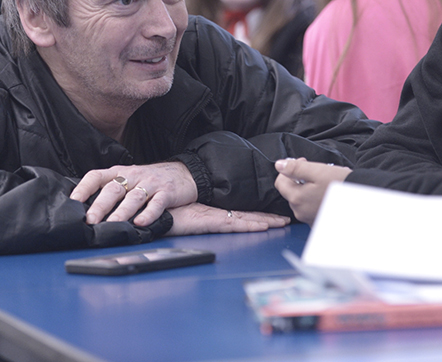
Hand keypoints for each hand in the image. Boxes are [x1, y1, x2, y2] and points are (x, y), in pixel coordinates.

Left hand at [71, 162, 197, 225]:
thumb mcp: (129, 180)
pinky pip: (157, 203)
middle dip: (101, 205)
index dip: (83, 188)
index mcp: (120, 172)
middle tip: (90, 220)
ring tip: (112, 225)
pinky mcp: (167, 192)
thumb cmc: (150, 180)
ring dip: (122, 212)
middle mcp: (133, 176)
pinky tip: (141, 223)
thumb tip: (85, 210)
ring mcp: (150, 184)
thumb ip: (110, 191)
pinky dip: (149, 214)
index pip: (97, 176)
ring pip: (133, 197)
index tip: (73, 202)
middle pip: (113, 189)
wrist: (184, 173)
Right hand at [165, 203, 289, 235]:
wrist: (155, 213)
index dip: (258, 216)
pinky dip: (251, 224)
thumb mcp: (188, 222)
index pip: (242, 215)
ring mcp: (215, 217)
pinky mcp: (211, 221)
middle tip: (286, 218)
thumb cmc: (168, 216)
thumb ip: (199, 224)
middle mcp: (218, 215)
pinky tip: (263, 226)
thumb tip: (206, 227)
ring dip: (266, 220)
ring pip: (247, 219)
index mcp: (214, 215)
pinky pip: (235, 224)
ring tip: (282, 222)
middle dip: (269, 217)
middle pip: (249, 216)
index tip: (273, 218)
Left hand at [273, 158, 349, 224]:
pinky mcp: (318, 222)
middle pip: (291, 191)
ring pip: (301, 199)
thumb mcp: (318, 171)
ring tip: (324, 182)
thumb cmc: (341, 185)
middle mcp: (300, 212)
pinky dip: (315, 199)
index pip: (280, 182)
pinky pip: (310, 208)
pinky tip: (326, 193)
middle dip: (299, 179)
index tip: (302, 164)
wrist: (361, 200)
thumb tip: (279, 165)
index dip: (289, 170)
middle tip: (315, 171)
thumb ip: (295, 168)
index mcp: (297, 198)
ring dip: (308, 189)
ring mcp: (309, 219)